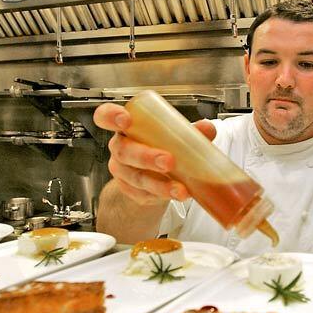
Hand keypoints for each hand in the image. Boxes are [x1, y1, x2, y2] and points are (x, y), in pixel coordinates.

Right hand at [93, 102, 216, 205]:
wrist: (151, 175)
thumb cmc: (157, 146)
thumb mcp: (172, 135)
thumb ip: (189, 130)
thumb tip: (207, 128)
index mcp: (125, 126)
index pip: (105, 116)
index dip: (111, 117)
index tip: (126, 120)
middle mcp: (119, 147)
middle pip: (124, 151)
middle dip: (146, 157)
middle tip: (168, 161)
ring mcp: (122, 171)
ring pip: (135, 178)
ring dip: (159, 185)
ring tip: (180, 189)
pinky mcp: (129, 190)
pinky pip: (141, 194)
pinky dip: (160, 196)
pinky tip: (175, 194)